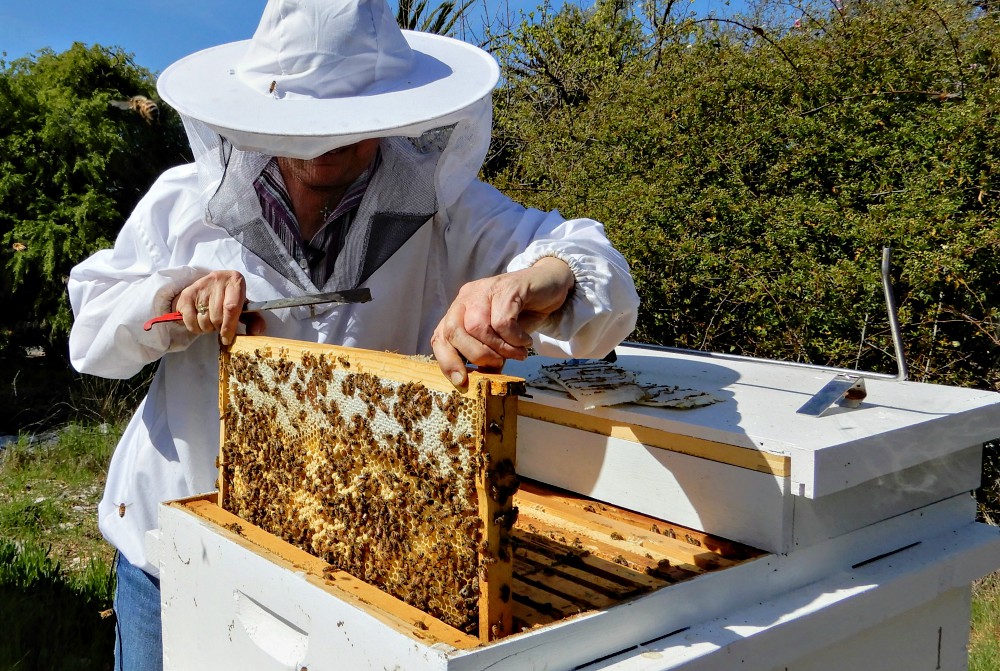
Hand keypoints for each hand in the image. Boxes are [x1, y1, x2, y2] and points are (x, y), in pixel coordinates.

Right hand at [170, 271, 264, 344]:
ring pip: (203, 320)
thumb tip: (257, 332)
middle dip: (218, 328)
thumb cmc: (230, 298)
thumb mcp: (244, 306)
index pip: (231, 308)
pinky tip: (200, 320)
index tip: (227, 339)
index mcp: (236, 281)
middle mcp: (217, 280)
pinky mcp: (187, 293)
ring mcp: (200, 286)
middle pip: (217, 317)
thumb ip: (254, 320)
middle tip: (220, 326)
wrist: (210, 286)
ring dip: (207, 328)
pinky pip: (189, 320)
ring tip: (211, 321)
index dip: (229, 327)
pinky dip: (195, 327)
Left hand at [431, 257, 574, 385]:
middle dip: (476, 355)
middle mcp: (468, 297)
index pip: (440, 336)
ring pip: (478, 327)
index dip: (447, 361)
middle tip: (498, 364)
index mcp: (460, 309)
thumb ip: (487, 352)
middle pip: (455, 332)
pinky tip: (526, 340)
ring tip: (518, 353)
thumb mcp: (500, 336)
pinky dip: (515, 338)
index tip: (461, 381)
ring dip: (499, 348)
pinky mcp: (507, 288)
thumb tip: (480, 379)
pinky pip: (502, 321)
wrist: (550, 284)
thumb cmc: (523, 314)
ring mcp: (486, 289)